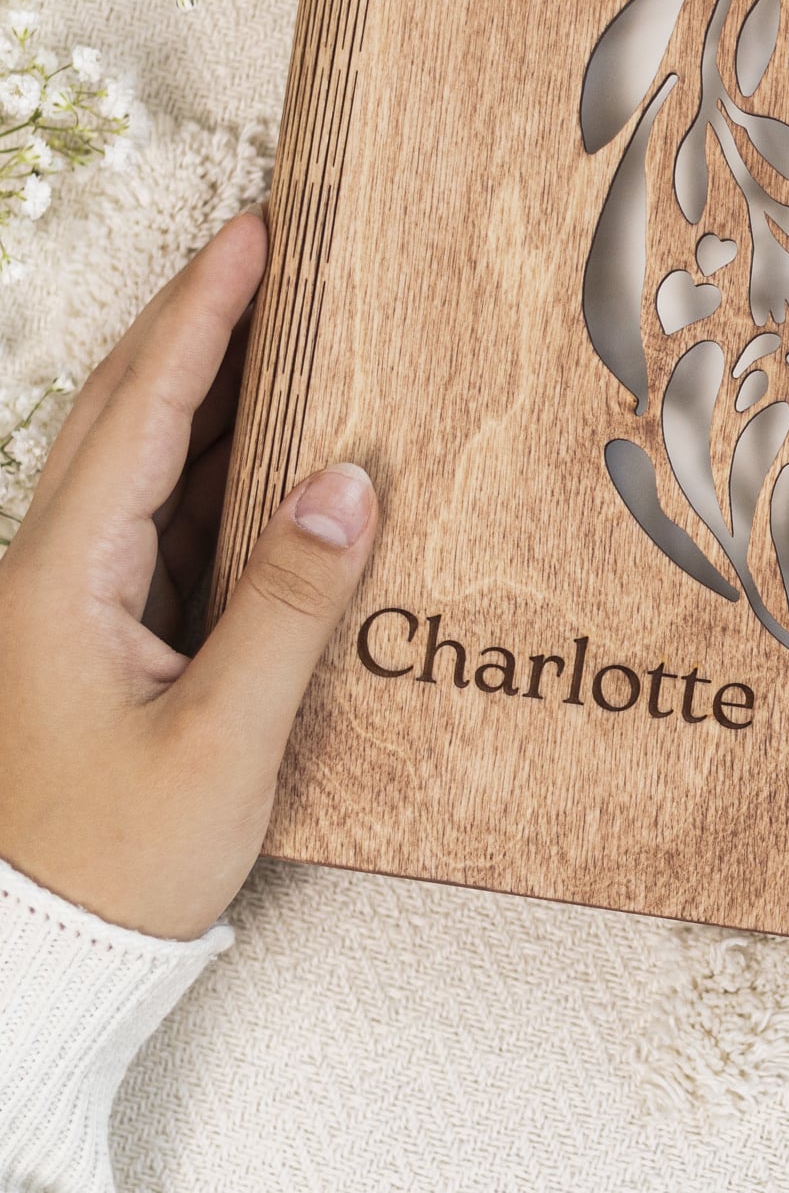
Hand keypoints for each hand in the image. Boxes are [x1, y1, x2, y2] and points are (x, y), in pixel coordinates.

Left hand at [0, 213, 378, 939]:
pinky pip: (154, 515)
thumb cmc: (115, 860)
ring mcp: (66, 602)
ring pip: (133, 457)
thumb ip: (286, 606)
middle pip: (121, 409)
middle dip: (191, 319)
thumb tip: (347, 484)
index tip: (251, 236)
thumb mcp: (222, 739)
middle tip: (262, 250)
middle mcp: (48, 571)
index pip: (143, 409)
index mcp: (62, 578)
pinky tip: (264, 451)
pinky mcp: (94, 635)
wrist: (37, 957)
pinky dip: (208, 460)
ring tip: (275, 324)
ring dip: (199, 383)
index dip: (200, 315)